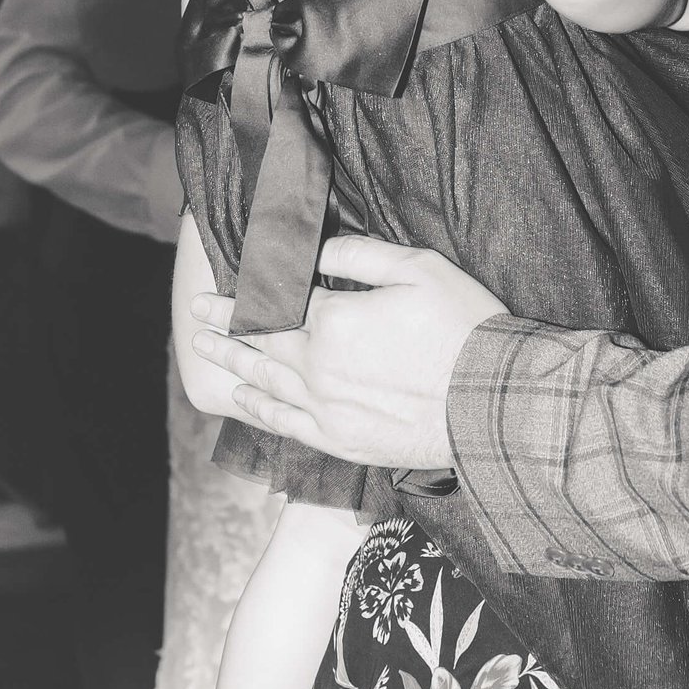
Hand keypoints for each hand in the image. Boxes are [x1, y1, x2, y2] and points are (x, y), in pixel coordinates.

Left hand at [190, 238, 504, 469]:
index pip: (275, 301)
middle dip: (224, 327)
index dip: (242, 293)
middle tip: (197, 316)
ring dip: (233, 364)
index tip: (217, 289)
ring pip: (263, 384)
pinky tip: (244, 400)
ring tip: (208, 352)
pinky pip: (284, 425)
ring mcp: (324, 409)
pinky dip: (258, 410)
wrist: (491, 404)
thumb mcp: (418, 269)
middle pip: (258, 343)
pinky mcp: (339, 440)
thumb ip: (360, 253)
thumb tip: (318, 248)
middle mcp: (317, 367)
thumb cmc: (463, 329)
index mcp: (333, 320)